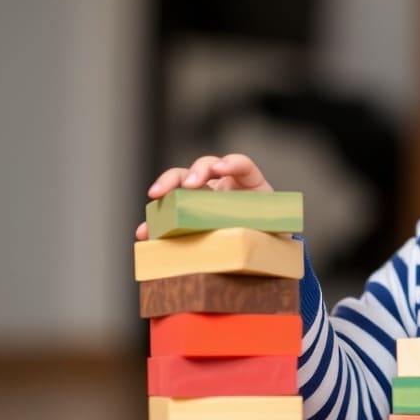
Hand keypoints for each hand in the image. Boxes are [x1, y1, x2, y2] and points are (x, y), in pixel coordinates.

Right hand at [135, 153, 272, 239]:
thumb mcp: (274, 234)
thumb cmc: (271, 239)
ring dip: (168, 184)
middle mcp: (224, 186)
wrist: (264, 255)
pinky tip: (145, 231)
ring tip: (156, 195)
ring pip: (182, 182)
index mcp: (250, 186)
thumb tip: (253, 240)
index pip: (242, 166)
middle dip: (195, 171)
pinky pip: (170, 214)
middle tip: (188, 183)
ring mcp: (204, 197)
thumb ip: (267, 231)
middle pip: (205, 167)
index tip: (221, 169)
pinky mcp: (188, 215)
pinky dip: (155, 221)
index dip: (232, 163)